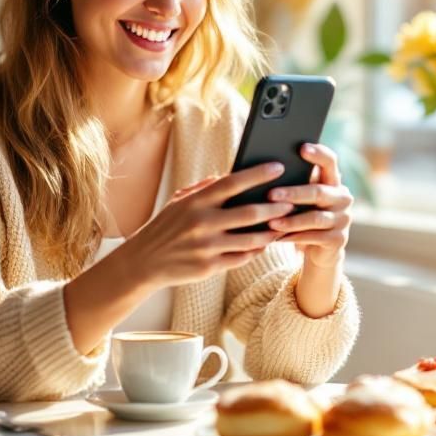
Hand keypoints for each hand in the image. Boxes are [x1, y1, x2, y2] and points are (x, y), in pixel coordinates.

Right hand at [113, 162, 294, 288]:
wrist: (144, 261)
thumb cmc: (165, 227)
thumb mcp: (179, 202)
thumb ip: (204, 188)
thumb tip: (227, 176)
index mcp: (196, 201)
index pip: (233, 182)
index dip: (258, 174)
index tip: (278, 168)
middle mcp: (202, 222)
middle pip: (250, 212)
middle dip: (276, 206)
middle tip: (292, 201)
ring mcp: (207, 246)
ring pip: (252, 239)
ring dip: (272, 232)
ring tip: (284, 225)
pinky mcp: (209, 267)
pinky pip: (242, 257)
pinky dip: (256, 250)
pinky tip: (264, 244)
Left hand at [265, 143, 352, 268]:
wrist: (317, 249)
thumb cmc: (301, 215)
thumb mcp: (299, 198)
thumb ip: (292, 182)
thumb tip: (263, 170)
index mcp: (333, 181)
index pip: (330, 162)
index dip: (318, 154)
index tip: (301, 148)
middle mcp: (342, 198)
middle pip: (319, 192)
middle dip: (293, 193)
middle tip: (270, 194)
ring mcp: (343, 220)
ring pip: (315, 218)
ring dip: (291, 220)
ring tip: (270, 222)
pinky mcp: (339, 240)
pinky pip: (315, 238)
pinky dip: (295, 237)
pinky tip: (277, 237)